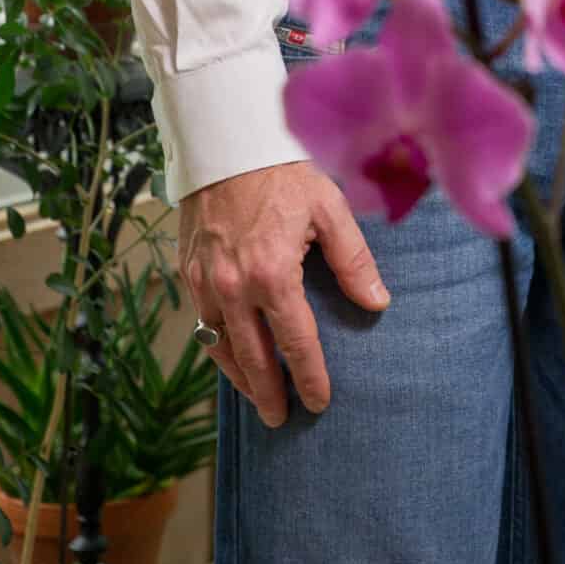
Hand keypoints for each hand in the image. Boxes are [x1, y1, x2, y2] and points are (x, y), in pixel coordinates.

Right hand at [180, 161, 388, 425]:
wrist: (228, 143)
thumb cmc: (284, 172)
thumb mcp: (329, 209)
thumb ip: (353, 260)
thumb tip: (378, 303)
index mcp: (272, 274)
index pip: (295, 342)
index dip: (309, 376)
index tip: (319, 401)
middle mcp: (233, 287)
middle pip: (253, 358)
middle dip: (268, 393)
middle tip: (281, 419)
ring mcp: (205, 282)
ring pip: (220, 348)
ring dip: (239, 378)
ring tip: (257, 398)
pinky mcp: (187, 272)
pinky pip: (200, 324)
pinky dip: (216, 348)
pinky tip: (230, 357)